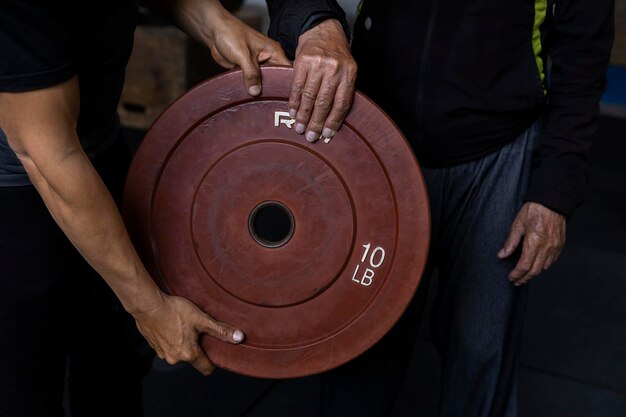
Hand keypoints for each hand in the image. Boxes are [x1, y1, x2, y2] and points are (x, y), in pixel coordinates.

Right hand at [132, 293, 243, 374]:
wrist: (148, 305)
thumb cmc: (174, 311)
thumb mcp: (201, 319)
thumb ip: (220, 330)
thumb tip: (239, 338)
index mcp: (188, 354)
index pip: (206, 369)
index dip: (213, 362)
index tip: (216, 352)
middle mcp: (174, 359)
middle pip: (193, 359)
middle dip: (197, 347)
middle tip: (199, 331)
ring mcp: (163, 354)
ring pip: (180, 353)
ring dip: (184, 343)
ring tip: (184, 327)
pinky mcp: (155, 347)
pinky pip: (169, 347)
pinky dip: (172, 339)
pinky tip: (173, 326)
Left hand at [205, 5, 289, 94]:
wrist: (213, 31)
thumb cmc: (231, 34)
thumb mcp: (243, 55)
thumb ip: (251, 74)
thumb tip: (256, 91)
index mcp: (273, 52)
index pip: (287, 71)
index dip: (287, 84)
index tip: (287, 97)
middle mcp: (268, 60)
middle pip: (276, 80)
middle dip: (273, 90)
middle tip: (272, 103)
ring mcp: (257, 67)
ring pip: (263, 83)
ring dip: (260, 91)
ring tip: (263, 104)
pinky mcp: (247, 71)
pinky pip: (252, 83)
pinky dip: (250, 89)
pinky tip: (251, 99)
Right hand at [291, 19, 356, 141]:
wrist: (322, 31)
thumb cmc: (336, 55)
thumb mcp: (347, 69)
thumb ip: (343, 90)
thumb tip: (333, 119)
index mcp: (349, 73)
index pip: (342, 103)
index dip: (334, 121)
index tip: (327, 134)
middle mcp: (334, 69)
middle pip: (324, 102)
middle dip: (316, 122)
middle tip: (311, 136)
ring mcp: (318, 65)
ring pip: (309, 97)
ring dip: (303, 116)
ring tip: (299, 128)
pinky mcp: (302, 62)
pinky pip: (297, 87)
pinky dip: (294, 102)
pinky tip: (293, 112)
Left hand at [498, 202, 566, 284]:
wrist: (553, 202)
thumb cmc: (535, 210)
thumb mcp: (518, 224)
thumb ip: (510, 242)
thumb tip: (502, 255)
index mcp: (534, 242)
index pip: (525, 265)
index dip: (517, 274)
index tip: (511, 277)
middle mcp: (546, 247)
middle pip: (535, 270)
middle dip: (524, 278)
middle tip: (516, 282)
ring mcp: (555, 247)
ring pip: (544, 267)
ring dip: (533, 274)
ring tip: (524, 276)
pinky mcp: (560, 245)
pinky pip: (551, 261)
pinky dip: (543, 267)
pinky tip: (536, 267)